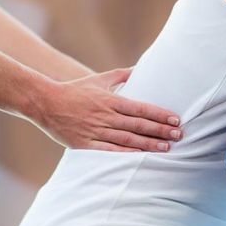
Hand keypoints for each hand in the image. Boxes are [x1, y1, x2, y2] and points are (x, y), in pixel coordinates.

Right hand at [30, 69, 181, 151]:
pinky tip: (140, 156)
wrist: (45, 102)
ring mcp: (95, 131)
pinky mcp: (85, 144)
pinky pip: (109, 150)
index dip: (159, 114)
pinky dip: (126, 153)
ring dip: (148, 144)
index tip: (175, 119)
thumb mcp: (98, 79)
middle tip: (180, 134)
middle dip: (160, 130)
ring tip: (167, 147)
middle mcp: (105, 116)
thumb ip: (121, 75)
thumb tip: (140, 69)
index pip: (140, 108)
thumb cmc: (74, 90)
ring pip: (127, 139)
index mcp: (110, 100)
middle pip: (138, 124)